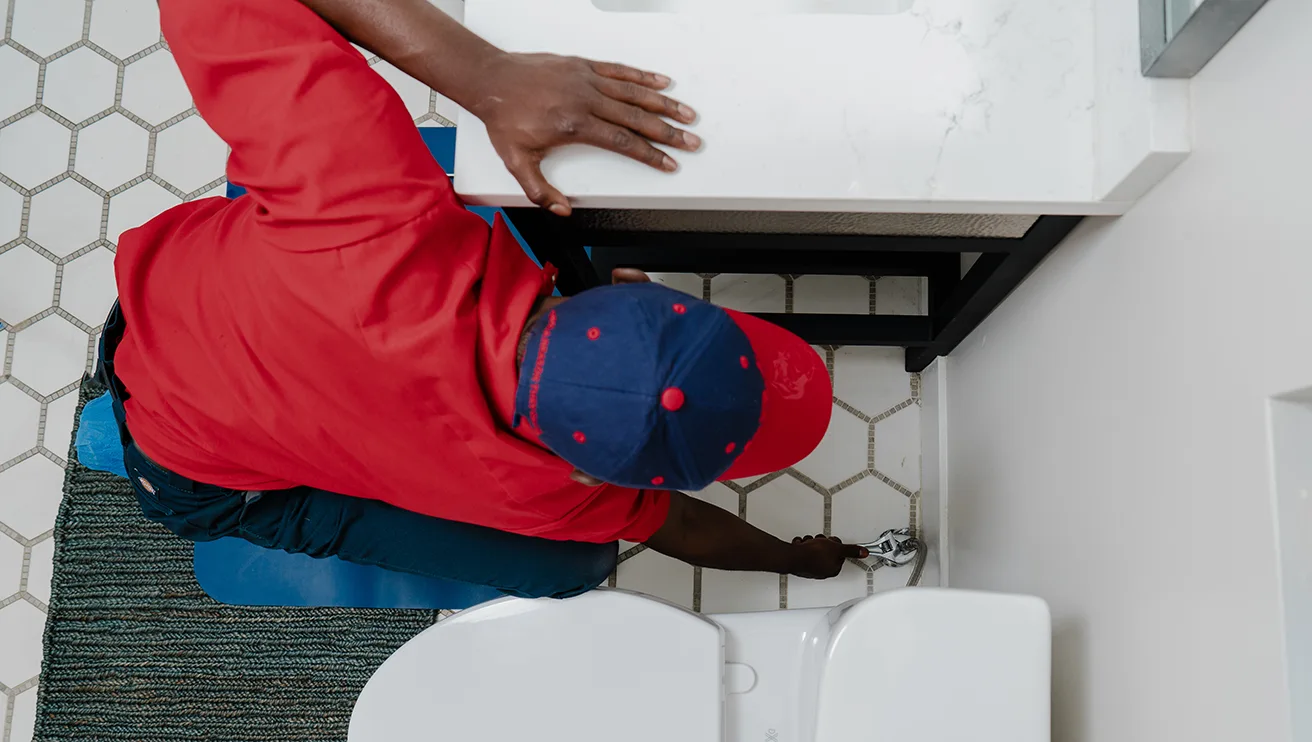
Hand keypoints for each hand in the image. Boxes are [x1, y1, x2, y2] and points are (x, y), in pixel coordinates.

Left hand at [471, 53, 700, 215]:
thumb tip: (561, 210)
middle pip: (637, 118)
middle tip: (691, 141)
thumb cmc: (504, 118)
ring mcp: (587, 80)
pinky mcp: (583, 66)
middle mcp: (585, 100)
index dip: (650, 154)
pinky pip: (620, 70)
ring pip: (634, 93)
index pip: (623, 142)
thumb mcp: (517, 162)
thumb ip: (540, 191)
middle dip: (668, 132)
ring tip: (687, 114)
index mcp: (575, 125)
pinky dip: (643, 76)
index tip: (669, 163)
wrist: (491, 80)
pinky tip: (661, 81)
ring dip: (664, 104)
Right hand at [787, 535, 867, 579]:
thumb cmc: (813, 555)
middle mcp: (823, 571)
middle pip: (828, 552)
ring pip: (815, 550)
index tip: (833, 543)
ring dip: (812, 544)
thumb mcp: (838, 548)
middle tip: (820, 542)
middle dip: (823, 544)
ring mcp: (811, 568)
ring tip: (809, 544)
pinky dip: (803, 547)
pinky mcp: (801, 564)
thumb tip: (863, 552)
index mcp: (833, 569)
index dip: (836, 545)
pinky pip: (804, 551)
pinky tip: (802, 546)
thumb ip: (851, 550)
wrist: (794, 556)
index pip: (840, 554)